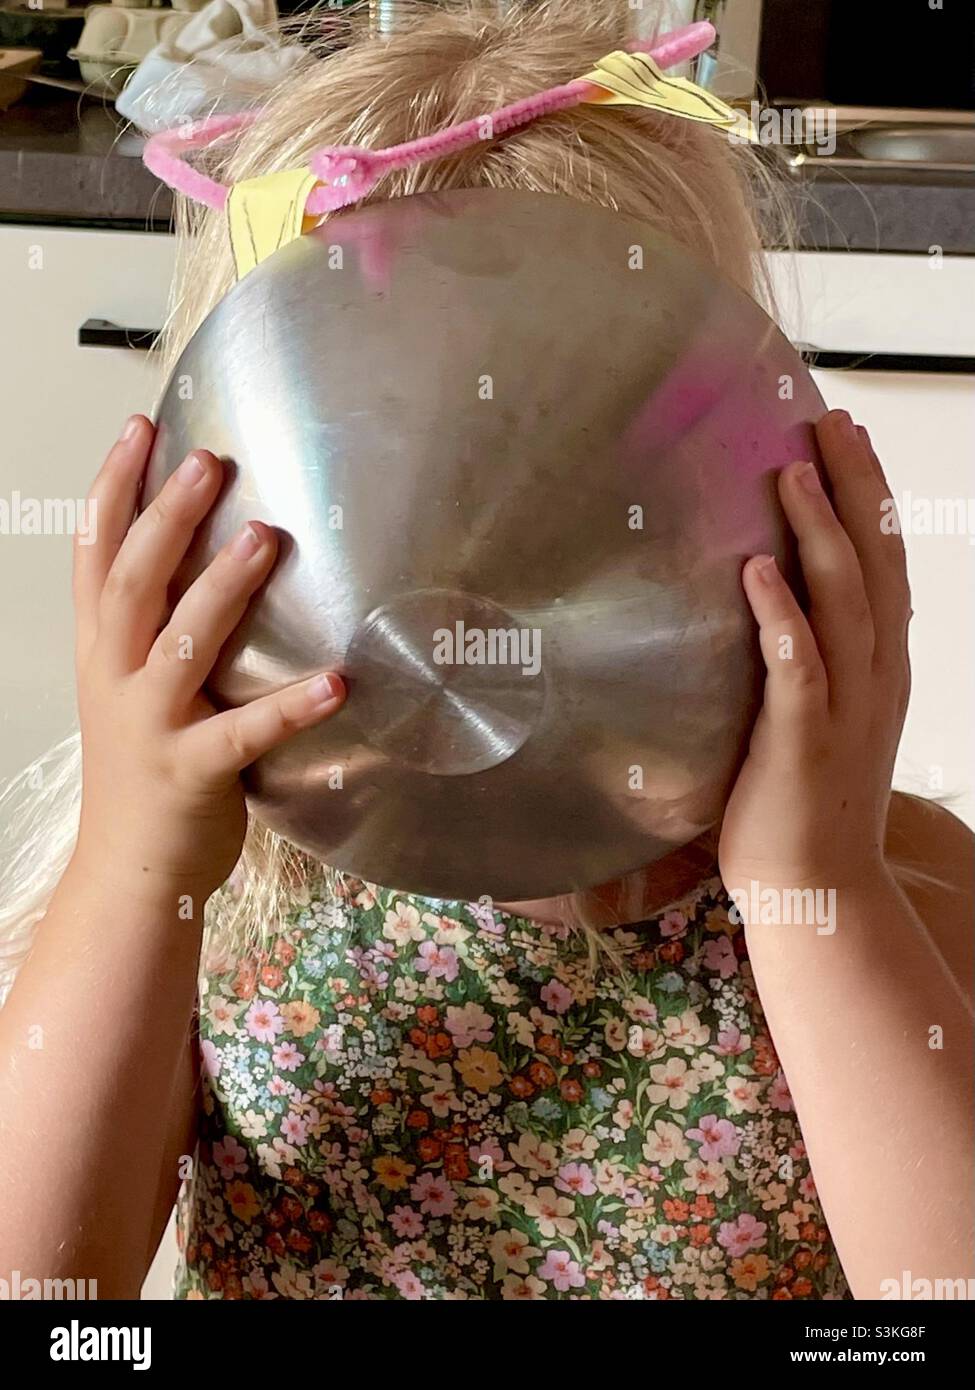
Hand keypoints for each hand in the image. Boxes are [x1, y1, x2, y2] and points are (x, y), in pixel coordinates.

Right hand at [71, 417, 345, 900]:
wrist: (128, 871)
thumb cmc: (141, 774)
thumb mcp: (125, 688)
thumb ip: (150, 628)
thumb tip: (197, 554)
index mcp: (101, 651)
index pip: (95, 554)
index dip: (113, 489)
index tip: (141, 429)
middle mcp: (116, 679)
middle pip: (134, 583)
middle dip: (167, 517)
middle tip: (208, 463)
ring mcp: (151, 726)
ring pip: (181, 644)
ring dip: (221, 588)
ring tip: (264, 537)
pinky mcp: (194, 772)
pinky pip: (246, 733)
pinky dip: (292, 706)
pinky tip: (338, 681)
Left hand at [718, 410, 910, 898]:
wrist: (819, 889)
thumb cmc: (805, 800)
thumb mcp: (823, 714)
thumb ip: (809, 658)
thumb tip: (769, 600)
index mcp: (879, 666)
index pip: (884, 565)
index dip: (869, 498)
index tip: (847, 439)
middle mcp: (874, 676)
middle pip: (874, 565)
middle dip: (855, 490)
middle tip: (830, 423)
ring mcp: (843, 709)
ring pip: (844, 605)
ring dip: (820, 535)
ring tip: (791, 474)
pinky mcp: (801, 743)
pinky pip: (797, 670)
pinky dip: (781, 618)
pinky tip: (756, 574)